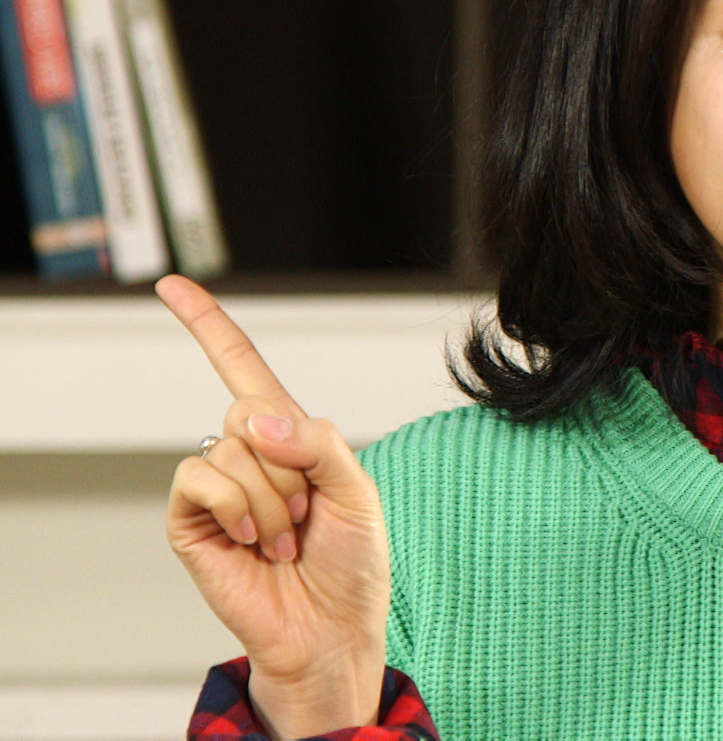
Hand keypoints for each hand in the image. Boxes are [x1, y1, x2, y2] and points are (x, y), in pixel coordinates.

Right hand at [160, 275, 387, 738]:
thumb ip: (317, 441)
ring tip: (287, 538)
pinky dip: (241, 508)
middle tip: (308, 512)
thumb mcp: (358, 489)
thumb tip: (253, 420)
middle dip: (292, 464)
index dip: (208, 325)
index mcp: (289, 436)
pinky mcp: (191, 519)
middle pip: (250, 409)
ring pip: (232, 448)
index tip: (172, 286)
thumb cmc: (351, 560)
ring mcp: (216, 485)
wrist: (331, 627)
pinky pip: (201, 479)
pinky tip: (256, 544)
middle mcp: (247, 452)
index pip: (240, 367)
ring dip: (275, 499)